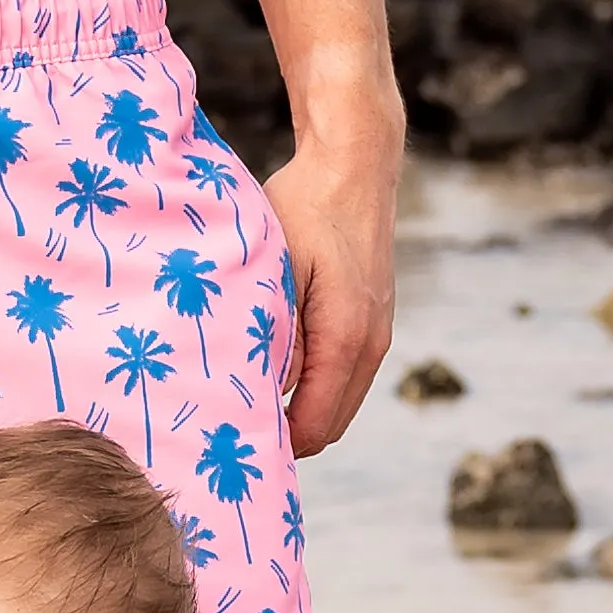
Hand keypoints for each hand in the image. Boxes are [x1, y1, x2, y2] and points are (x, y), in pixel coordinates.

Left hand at [261, 130, 399, 455]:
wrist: (355, 165)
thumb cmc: (307, 207)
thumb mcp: (278, 268)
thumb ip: (277, 333)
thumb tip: (273, 392)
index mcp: (346, 338)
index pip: (316, 427)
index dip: (278, 447)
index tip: (235, 445)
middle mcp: (371, 344)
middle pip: (331, 425)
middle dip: (289, 437)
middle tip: (235, 430)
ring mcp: (377, 333)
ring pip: (340, 401)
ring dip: (303, 411)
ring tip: (250, 402)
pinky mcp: (373, 320)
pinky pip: (345, 375)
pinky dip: (317, 387)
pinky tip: (278, 370)